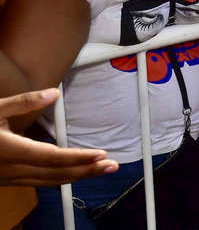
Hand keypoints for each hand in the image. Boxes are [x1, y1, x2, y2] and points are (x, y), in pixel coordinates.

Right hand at [0, 89, 117, 185]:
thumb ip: (23, 102)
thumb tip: (53, 92)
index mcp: (7, 149)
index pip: (50, 157)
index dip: (77, 158)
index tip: (100, 155)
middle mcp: (9, 169)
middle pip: (55, 174)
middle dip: (86, 171)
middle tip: (112, 165)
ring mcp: (8, 178)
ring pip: (49, 182)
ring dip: (78, 176)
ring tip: (102, 169)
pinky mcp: (8, 180)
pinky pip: (40, 182)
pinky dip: (61, 178)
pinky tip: (76, 172)